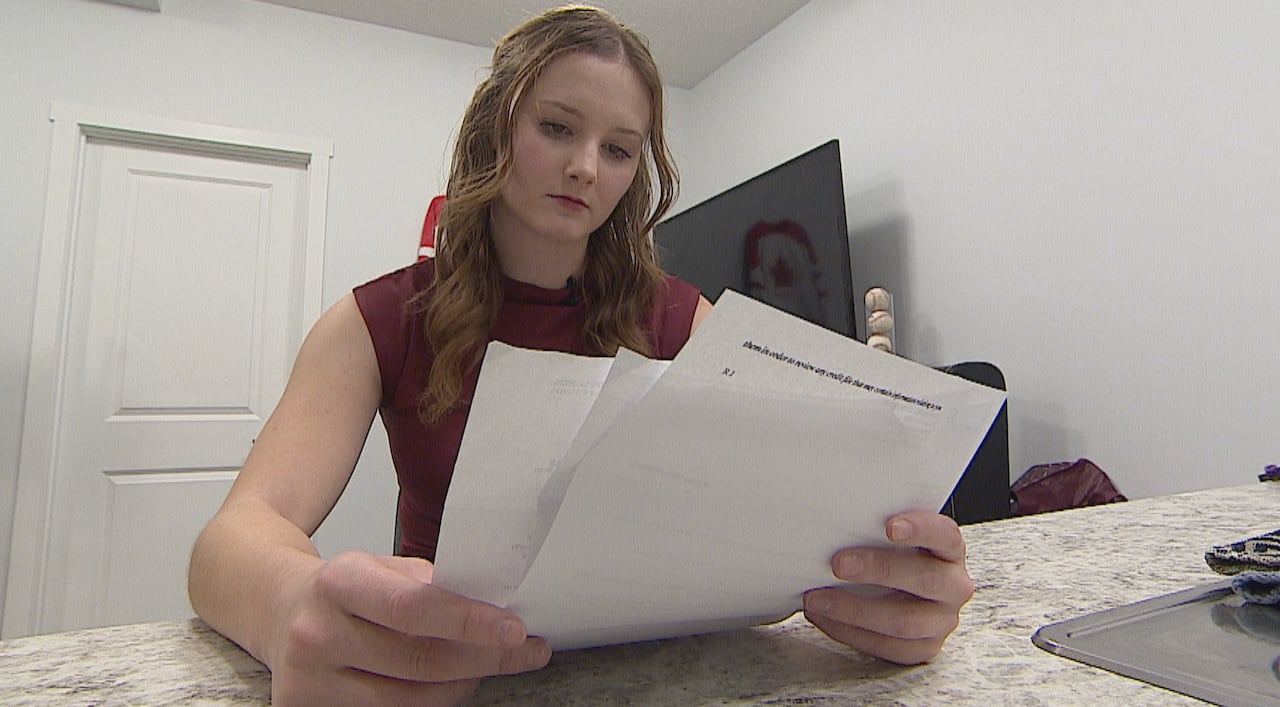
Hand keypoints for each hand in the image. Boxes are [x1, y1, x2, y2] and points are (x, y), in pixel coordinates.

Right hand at [266, 551, 550, 705]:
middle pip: (420, 660)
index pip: (414, 608)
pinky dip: (430, 701)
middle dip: (483, 657)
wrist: (279, 611)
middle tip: (524, 650)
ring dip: (463, 683)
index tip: (514, 629)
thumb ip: (432, 584)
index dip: (469, 622)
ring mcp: (310, 680)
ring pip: (411, 698)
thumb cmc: (342, 590)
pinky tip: (451, 682)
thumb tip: (493, 606)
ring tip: (488, 663)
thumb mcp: (382, 567)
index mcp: (338, 583)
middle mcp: (318, 632)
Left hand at [802, 512, 973, 664]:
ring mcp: (942, 621)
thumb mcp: (889, 538)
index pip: (945, 535)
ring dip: (854, 610)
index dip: (921, 529)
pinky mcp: (924, 648)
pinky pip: (888, 647)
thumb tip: (829, 522)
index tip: (889, 526)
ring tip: (819, 599)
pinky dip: (850, 632)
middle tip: (839, 564)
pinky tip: (825, 618)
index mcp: (950, 550)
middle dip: (878, 570)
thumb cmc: (892, 557)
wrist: (902, 592)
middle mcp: (954, 586)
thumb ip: (874, 529)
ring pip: (904, 621)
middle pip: (925, 579)